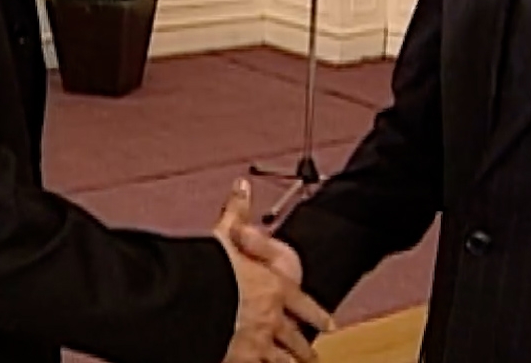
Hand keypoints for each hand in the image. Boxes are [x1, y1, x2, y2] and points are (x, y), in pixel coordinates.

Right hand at [214, 180, 333, 362]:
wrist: (200, 300)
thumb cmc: (215, 267)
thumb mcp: (227, 233)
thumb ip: (238, 212)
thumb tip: (243, 186)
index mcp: (274, 288)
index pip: (303, 305)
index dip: (317, 315)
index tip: (331, 324)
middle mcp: (271, 318)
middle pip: (293, 339)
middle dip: (304, 349)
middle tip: (314, 357)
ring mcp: (256, 343)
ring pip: (279, 360)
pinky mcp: (237, 359)